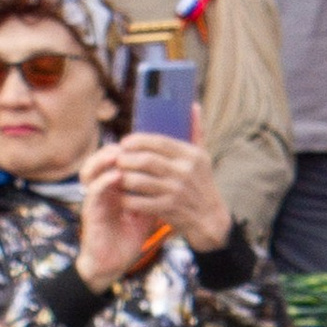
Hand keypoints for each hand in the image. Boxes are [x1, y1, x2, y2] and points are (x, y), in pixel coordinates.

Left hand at [78, 125, 231, 284]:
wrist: (211, 220)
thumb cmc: (202, 185)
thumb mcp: (203, 158)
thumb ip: (196, 131)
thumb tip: (193, 105)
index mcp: (192, 156)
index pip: (159, 141)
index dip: (137, 140)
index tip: (124, 142)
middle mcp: (185, 172)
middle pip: (146, 160)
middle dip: (126, 159)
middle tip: (116, 159)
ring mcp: (177, 192)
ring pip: (139, 181)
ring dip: (123, 178)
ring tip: (116, 175)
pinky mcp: (169, 210)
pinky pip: (139, 202)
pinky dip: (126, 199)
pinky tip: (120, 196)